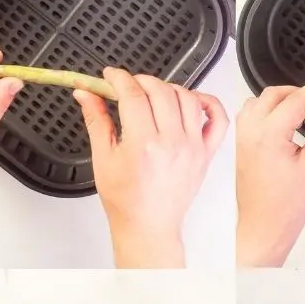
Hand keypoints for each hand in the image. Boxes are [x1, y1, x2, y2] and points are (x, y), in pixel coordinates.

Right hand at [75, 69, 228, 267]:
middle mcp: (172, 142)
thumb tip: (86, 94)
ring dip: (168, 88)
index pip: (133, 94)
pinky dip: (208, 103)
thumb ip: (96, 120)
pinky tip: (192, 101)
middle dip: (140, 80)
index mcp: (143, 144)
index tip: (110, 76)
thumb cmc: (126, 201)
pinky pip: (218, 119)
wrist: (148, 226)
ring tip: (153, 95)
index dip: (119, 78)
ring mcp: (193, 146)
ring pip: (187, 98)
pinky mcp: (206, 153)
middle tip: (128, 87)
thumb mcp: (103, 158)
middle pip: (160, 90)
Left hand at [236, 78, 304, 266]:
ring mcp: (242, 138)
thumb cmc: (285, 206)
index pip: (296, 99)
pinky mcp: (241, 146)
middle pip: (275, 94)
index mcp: (269, 134)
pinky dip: (268, 109)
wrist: (264, 227)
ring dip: (282, 98)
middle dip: (300, 91)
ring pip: (259, 101)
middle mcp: (251, 132)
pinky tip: (284, 120)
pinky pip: (251, 115)